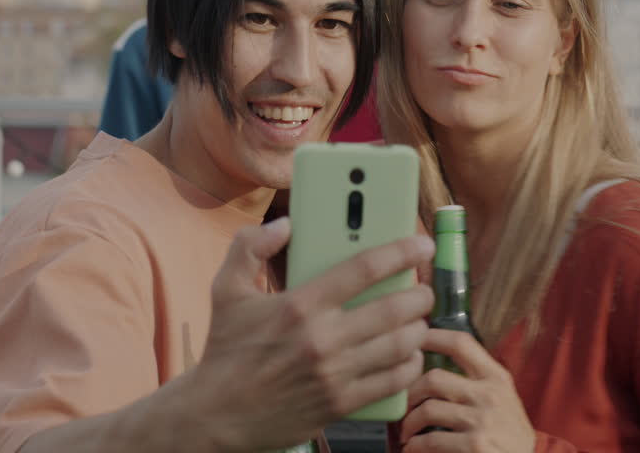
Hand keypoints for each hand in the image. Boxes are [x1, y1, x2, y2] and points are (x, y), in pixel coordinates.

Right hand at [178, 217, 435, 451]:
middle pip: (394, 307)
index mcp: (299, 305)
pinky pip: (393, 381)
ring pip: (400, 344)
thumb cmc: (226, 351)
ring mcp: (334, 374)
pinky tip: (409, 354)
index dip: (401, 252)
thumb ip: (249, 246)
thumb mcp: (225, 290)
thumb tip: (285, 223)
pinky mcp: (341, 404)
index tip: (421, 244)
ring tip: (417, 319)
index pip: (364, 268)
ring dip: (419, 327)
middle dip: (420, 293)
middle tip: (423, 287)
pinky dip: (410, 365)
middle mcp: (322, 338)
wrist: (217, 416)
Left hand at [399, 330, 534, 452]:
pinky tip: (414, 449)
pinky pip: (431, 441)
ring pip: (428, 410)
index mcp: (496, 378)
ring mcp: (482, 421)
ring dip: (409, 423)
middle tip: (405, 405)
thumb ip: (477, 382)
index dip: (433, 337)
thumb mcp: (503, 398)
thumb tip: (433, 372)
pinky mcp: (474, 446)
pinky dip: (415, 446)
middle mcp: (489, 395)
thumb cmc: (510, 433)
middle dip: (411, 393)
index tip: (415, 341)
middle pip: (434, 378)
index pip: (461, 344)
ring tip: (407, 431)